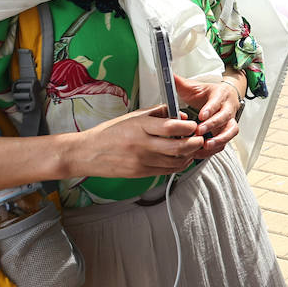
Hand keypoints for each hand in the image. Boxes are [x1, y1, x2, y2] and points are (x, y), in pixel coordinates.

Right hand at [64, 107, 201, 179]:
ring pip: (176, 161)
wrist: (87, 153)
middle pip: (178, 146)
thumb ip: (158, 113)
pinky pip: (167, 170)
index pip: (172, 126)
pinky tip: (182, 158)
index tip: (193, 125)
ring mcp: (142, 161)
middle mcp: (142, 145)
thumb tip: (180, 115)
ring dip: (190, 155)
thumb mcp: (132, 117)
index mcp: (139, 127)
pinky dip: (179, 165)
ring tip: (194, 148)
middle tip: (200, 138)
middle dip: (195, 142)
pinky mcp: (141, 173)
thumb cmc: (110, 132)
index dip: (188, 126)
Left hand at [172, 74, 241, 158]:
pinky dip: (216, 148)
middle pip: (225, 117)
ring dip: (220, 139)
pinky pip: (226, 142)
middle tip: (199, 131)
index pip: (217, 101)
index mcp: (220, 95)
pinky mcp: (227, 132)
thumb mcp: (195, 87)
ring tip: (206, 145)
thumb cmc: (207, 94)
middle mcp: (227, 108)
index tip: (201, 115)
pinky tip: (203, 151)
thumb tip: (169, 75)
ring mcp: (229, 121)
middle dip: (213, 125)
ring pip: (231, 131)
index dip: (210, 109)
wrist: (223, 97)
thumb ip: (181, 83)